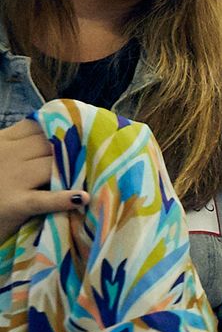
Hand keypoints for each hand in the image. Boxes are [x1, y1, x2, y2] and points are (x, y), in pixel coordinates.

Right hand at [0, 120, 88, 243]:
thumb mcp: (3, 157)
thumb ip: (23, 146)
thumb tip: (63, 137)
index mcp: (3, 140)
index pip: (40, 127)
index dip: (64, 131)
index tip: (85, 136)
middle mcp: (7, 155)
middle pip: (50, 145)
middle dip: (74, 151)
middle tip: (101, 156)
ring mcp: (11, 179)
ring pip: (53, 166)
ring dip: (75, 172)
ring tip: (96, 176)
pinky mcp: (15, 205)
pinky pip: (43, 199)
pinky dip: (62, 199)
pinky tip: (83, 198)